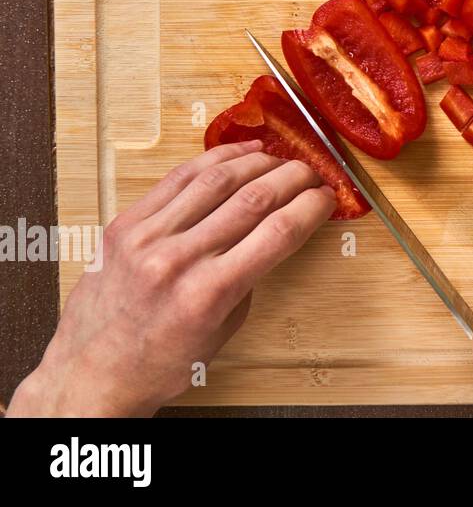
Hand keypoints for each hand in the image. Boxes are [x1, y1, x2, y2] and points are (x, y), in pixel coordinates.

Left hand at [7, 141, 334, 416]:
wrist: (90, 374)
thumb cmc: (158, 362)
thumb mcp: (223, 329)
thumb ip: (249, 277)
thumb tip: (275, 230)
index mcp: (209, 293)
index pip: (279, 231)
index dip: (312, 206)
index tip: (328, 197)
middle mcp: (178, 260)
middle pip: (254, 198)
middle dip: (294, 179)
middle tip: (312, 174)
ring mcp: (148, 238)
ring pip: (217, 180)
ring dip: (258, 162)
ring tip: (279, 159)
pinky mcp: (126, 225)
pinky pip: (177, 180)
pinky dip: (213, 160)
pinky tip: (236, 154)